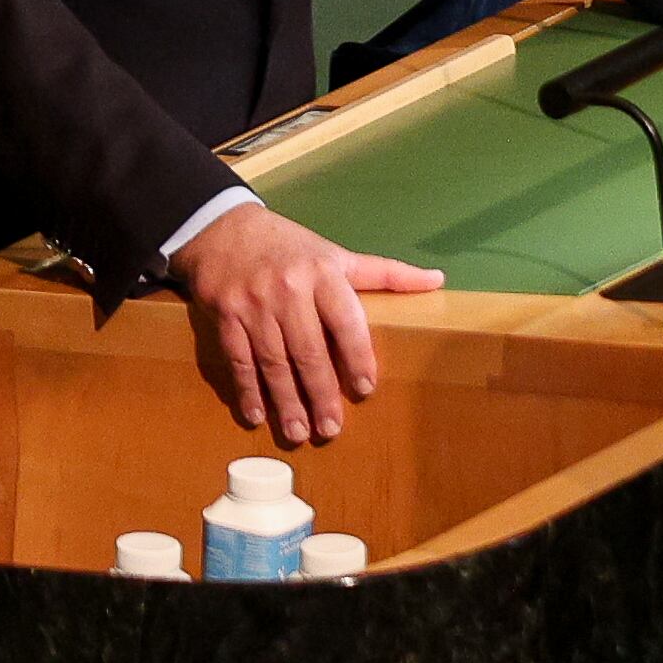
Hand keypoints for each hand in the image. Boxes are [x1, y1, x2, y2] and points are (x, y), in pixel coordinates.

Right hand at [167, 204, 441, 447]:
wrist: (225, 229)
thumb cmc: (292, 248)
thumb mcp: (337, 255)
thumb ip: (385, 273)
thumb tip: (437, 280)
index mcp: (324, 273)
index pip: (346, 321)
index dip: (358, 356)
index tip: (366, 389)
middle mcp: (289, 289)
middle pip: (309, 350)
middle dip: (320, 393)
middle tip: (331, 429)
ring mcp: (254, 304)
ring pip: (273, 360)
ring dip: (286, 401)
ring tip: (299, 433)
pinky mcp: (226, 315)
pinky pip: (239, 359)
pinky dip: (247, 390)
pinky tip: (257, 415)